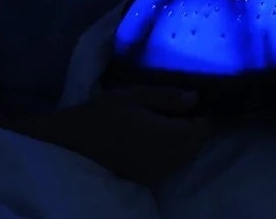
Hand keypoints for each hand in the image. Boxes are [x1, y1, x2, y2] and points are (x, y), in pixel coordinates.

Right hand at [83, 86, 215, 185]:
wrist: (71, 145)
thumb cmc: (103, 114)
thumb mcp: (134, 96)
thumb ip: (167, 97)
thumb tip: (195, 98)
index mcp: (167, 137)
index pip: (201, 131)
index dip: (204, 116)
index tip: (198, 102)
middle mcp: (166, 160)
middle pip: (195, 146)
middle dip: (195, 129)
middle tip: (183, 108)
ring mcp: (156, 174)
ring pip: (183, 158)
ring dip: (184, 142)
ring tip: (170, 121)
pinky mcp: (144, 181)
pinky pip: (169, 166)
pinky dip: (171, 153)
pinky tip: (157, 138)